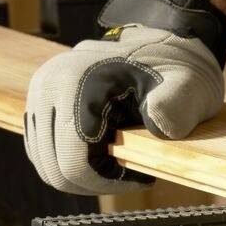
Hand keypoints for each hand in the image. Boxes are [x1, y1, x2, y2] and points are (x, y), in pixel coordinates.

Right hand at [24, 0, 225, 195]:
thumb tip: (159, 125)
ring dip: (83, 173)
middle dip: (94, 180)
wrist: (159, 44)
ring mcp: (39, 92)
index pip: (74, 163)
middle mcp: (48, 85)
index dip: (108, 181)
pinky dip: (70, 161)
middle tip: (131, 170)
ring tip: (119, 159)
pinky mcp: (38, 101)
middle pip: (55, 169)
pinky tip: (103, 152)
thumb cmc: (174, 69)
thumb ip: (175, 107)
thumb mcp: (187, 87)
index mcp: (78, 82)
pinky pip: (43, 152)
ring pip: (46, 164)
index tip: (141, 174)